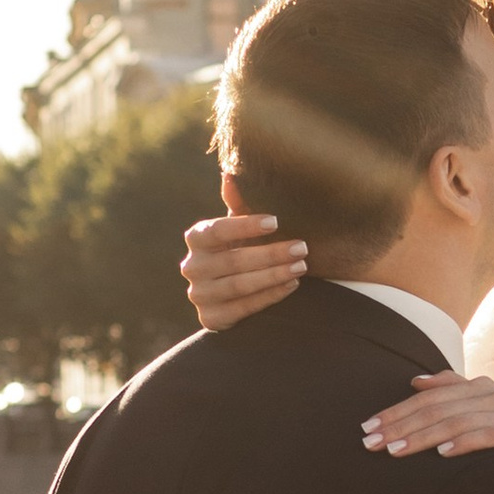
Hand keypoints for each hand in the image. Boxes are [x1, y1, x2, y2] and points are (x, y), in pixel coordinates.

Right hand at [183, 209, 305, 328]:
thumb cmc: (236, 249)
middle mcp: (192, 267)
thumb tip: (231, 174)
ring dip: (274, 276)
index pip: (218, 230)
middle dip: (271, 254)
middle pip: (233, 261)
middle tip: (301, 247)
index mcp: (196, 238)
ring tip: (300, 267)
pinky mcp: (210, 319)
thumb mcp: (237, 227)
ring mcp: (199, 294)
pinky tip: (292, 285)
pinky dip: (270, 296)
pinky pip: (243, 307)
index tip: (276, 222)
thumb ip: (237, 203)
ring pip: (239, 286)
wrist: (226, 295)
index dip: (246, 226)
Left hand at [363, 372, 493, 484]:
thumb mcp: (484, 412)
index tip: (367, 428)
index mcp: (478, 388)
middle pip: (437, 408)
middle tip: (371, 442)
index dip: (396, 411)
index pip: (428, 398)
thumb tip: (415, 382)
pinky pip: (491, 435)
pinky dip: (465, 442)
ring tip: (397, 451)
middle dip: (400, 425)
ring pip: (458, 420)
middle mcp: (492, 396)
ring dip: (424, 436)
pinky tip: (443, 453)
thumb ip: (453, 393)